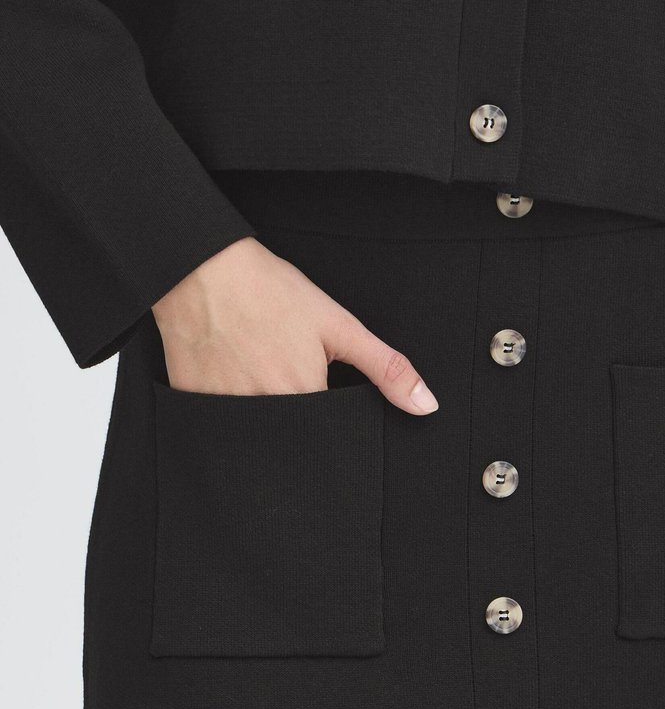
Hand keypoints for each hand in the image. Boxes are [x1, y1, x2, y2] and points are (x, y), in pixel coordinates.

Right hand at [151, 236, 438, 413]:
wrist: (200, 267)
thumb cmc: (270, 290)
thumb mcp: (339, 325)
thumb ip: (385, 369)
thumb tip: (427, 406)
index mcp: (303, 397)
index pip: (329, 438)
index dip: (328, 417)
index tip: (316, 391)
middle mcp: (263, 414)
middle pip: (292, 440)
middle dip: (295, 419)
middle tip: (278, 368)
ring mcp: (223, 413)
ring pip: (254, 436)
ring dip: (261, 417)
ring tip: (254, 368)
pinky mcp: (192, 405)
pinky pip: (218, 426)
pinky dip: (227, 411)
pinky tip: (227, 373)